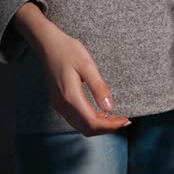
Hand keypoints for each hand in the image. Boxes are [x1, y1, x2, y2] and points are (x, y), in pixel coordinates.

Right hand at [14, 3, 130, 135]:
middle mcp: (62, 105)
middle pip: (86, 128)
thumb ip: (98, 87)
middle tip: (123, 120)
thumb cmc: (68, 51)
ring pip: (80, 126)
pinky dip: (90, 121)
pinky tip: (101, 113)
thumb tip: (110, 108)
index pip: (92, 122)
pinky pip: (75, 119)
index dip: (110, 125)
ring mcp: (58, 105)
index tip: (125, 121)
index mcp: (70, 96)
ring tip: (115, 118)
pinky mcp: (58, 102)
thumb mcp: (88, 65)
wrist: (48, 45)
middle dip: (106, 128)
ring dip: (98, 125)